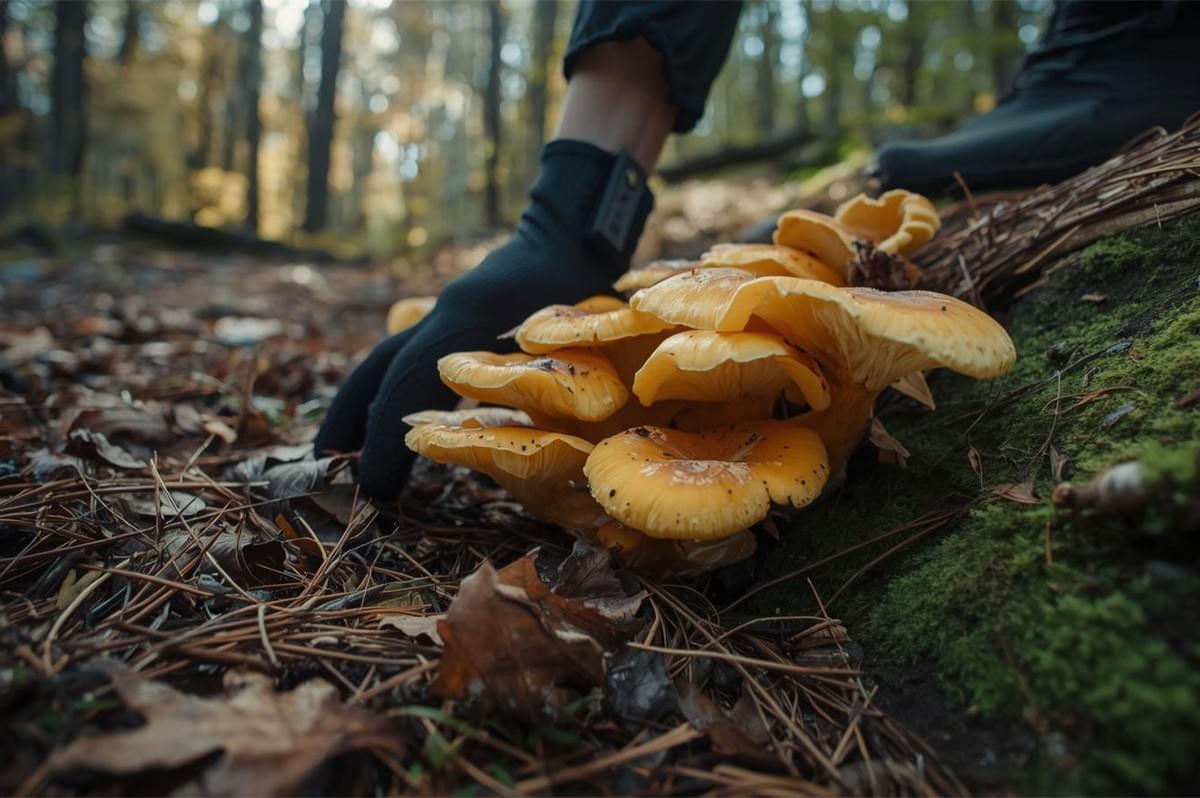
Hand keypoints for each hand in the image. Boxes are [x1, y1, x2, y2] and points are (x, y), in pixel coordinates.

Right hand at [314, 141, 653, 499]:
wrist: (572, 234)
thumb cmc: (582, 285)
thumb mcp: (573, 335)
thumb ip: (547, 380)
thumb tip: (527, 445)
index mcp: (467, 321)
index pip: (406, 386)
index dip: (385, 443)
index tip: (375, 488)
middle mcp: (443, 316)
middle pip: (378, 370)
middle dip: (350, 420)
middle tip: (330, 467)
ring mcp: (443, 313)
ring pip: (385, 359)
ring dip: (360, 402)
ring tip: (342, 445)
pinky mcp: (450, 317)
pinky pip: (406, 353)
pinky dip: (389, 387)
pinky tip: (386, 417)